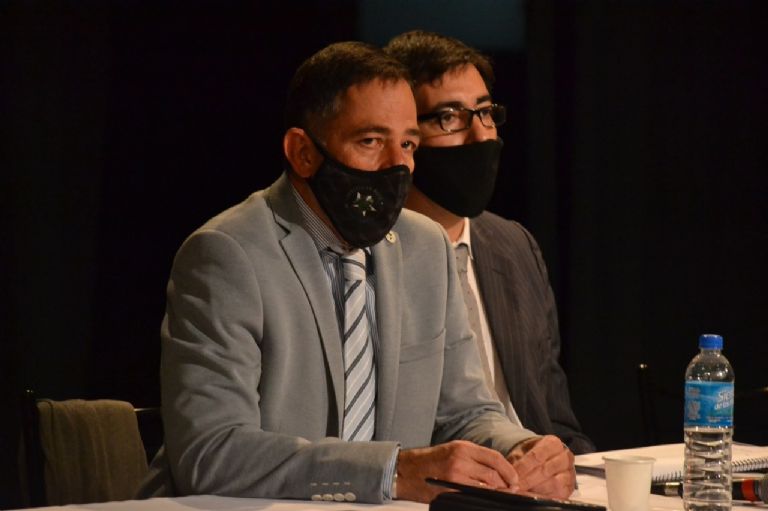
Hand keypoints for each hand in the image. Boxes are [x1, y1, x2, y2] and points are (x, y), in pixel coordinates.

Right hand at [395, 440, 518, 502]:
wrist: (406, 471)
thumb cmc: (430, 461)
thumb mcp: (453, 450)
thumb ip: (474, 458)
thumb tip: (498, 471)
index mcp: (463, 447)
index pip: (495, 458)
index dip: (509, 471)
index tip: (515, 479)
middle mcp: (460, 460)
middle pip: (493, 475)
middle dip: (505, 485)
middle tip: (511, 490)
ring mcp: (455, 477)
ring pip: (486, 487)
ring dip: (496, 493)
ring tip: (500, 495)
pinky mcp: (450, 491)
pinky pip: (473, 495)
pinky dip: (482, 497)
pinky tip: (484, 498)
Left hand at [507, 435, 575, 498]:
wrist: (545, 461)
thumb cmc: (533, 455)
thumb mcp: (523, 452)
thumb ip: (517, 460)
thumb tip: (507, 471)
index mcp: (553, 443)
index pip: (537, 456)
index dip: (523, 467)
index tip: (513, 475)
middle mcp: (565, 457)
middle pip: (546, 470)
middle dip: (528, 480)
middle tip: (516, 486)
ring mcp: (569, 472)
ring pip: (554, 483)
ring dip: (536, 489)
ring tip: (523, 490)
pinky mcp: (569, 487)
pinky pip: (558, 493)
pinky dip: (544, 495)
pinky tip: (533, 495)